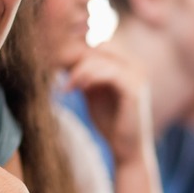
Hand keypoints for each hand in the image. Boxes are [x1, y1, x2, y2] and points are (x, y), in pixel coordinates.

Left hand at [66, 44, 152, 163]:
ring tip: (66, 86)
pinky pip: (108, 73)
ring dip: (78, 70)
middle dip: (75, 56)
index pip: (100, 43)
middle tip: (56, 68)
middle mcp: (136, 64)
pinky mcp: (135, 89)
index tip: (55, 60)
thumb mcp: (93, 91)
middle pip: (100, 46)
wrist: (126, 150)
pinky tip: (75, 87)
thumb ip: (84, 72)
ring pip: (101, 58)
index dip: (76, 49)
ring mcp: (138, 75)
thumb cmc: (110, 121)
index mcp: (128, 62)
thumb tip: (61, 54)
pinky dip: (88, 77)